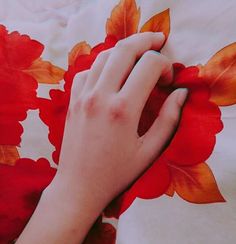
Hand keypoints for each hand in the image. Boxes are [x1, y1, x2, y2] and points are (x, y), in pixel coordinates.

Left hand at [51, 32, 187, 212]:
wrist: (79, 186)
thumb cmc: (116, 173)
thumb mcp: (149, 151)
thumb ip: (168, 120)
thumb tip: (180, 94)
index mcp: (123, 110)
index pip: (149, 65)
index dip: (165, 66)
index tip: (168, 81)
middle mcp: (100, 96)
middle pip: (124, 49)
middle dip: (146, 41)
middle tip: (159, 43)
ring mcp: (83, 97)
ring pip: (104, 56)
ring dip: (124, 51)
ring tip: (137, 58)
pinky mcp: (73, 101)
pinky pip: (87, 71)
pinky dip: (102, 66)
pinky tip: (111, 76)